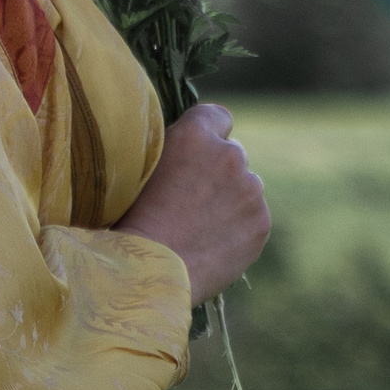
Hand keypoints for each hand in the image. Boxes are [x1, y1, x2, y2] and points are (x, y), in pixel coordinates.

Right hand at [115, 102, 271, 306]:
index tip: (198, 156)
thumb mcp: (140, 170)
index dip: (208, 136)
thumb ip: (171, 153)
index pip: (217, 116)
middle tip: (191, 204)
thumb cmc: (129, 223)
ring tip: (199, 231)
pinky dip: (238, 231)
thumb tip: (186, 153)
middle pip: (233, 155)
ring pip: (246, 189)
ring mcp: (250, 189)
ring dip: (230, 202)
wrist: (146, 273)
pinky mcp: (260, 223)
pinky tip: (211, 247)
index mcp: (195, 134)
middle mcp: (230, 154)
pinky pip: (252, 220)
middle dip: (218, 173)